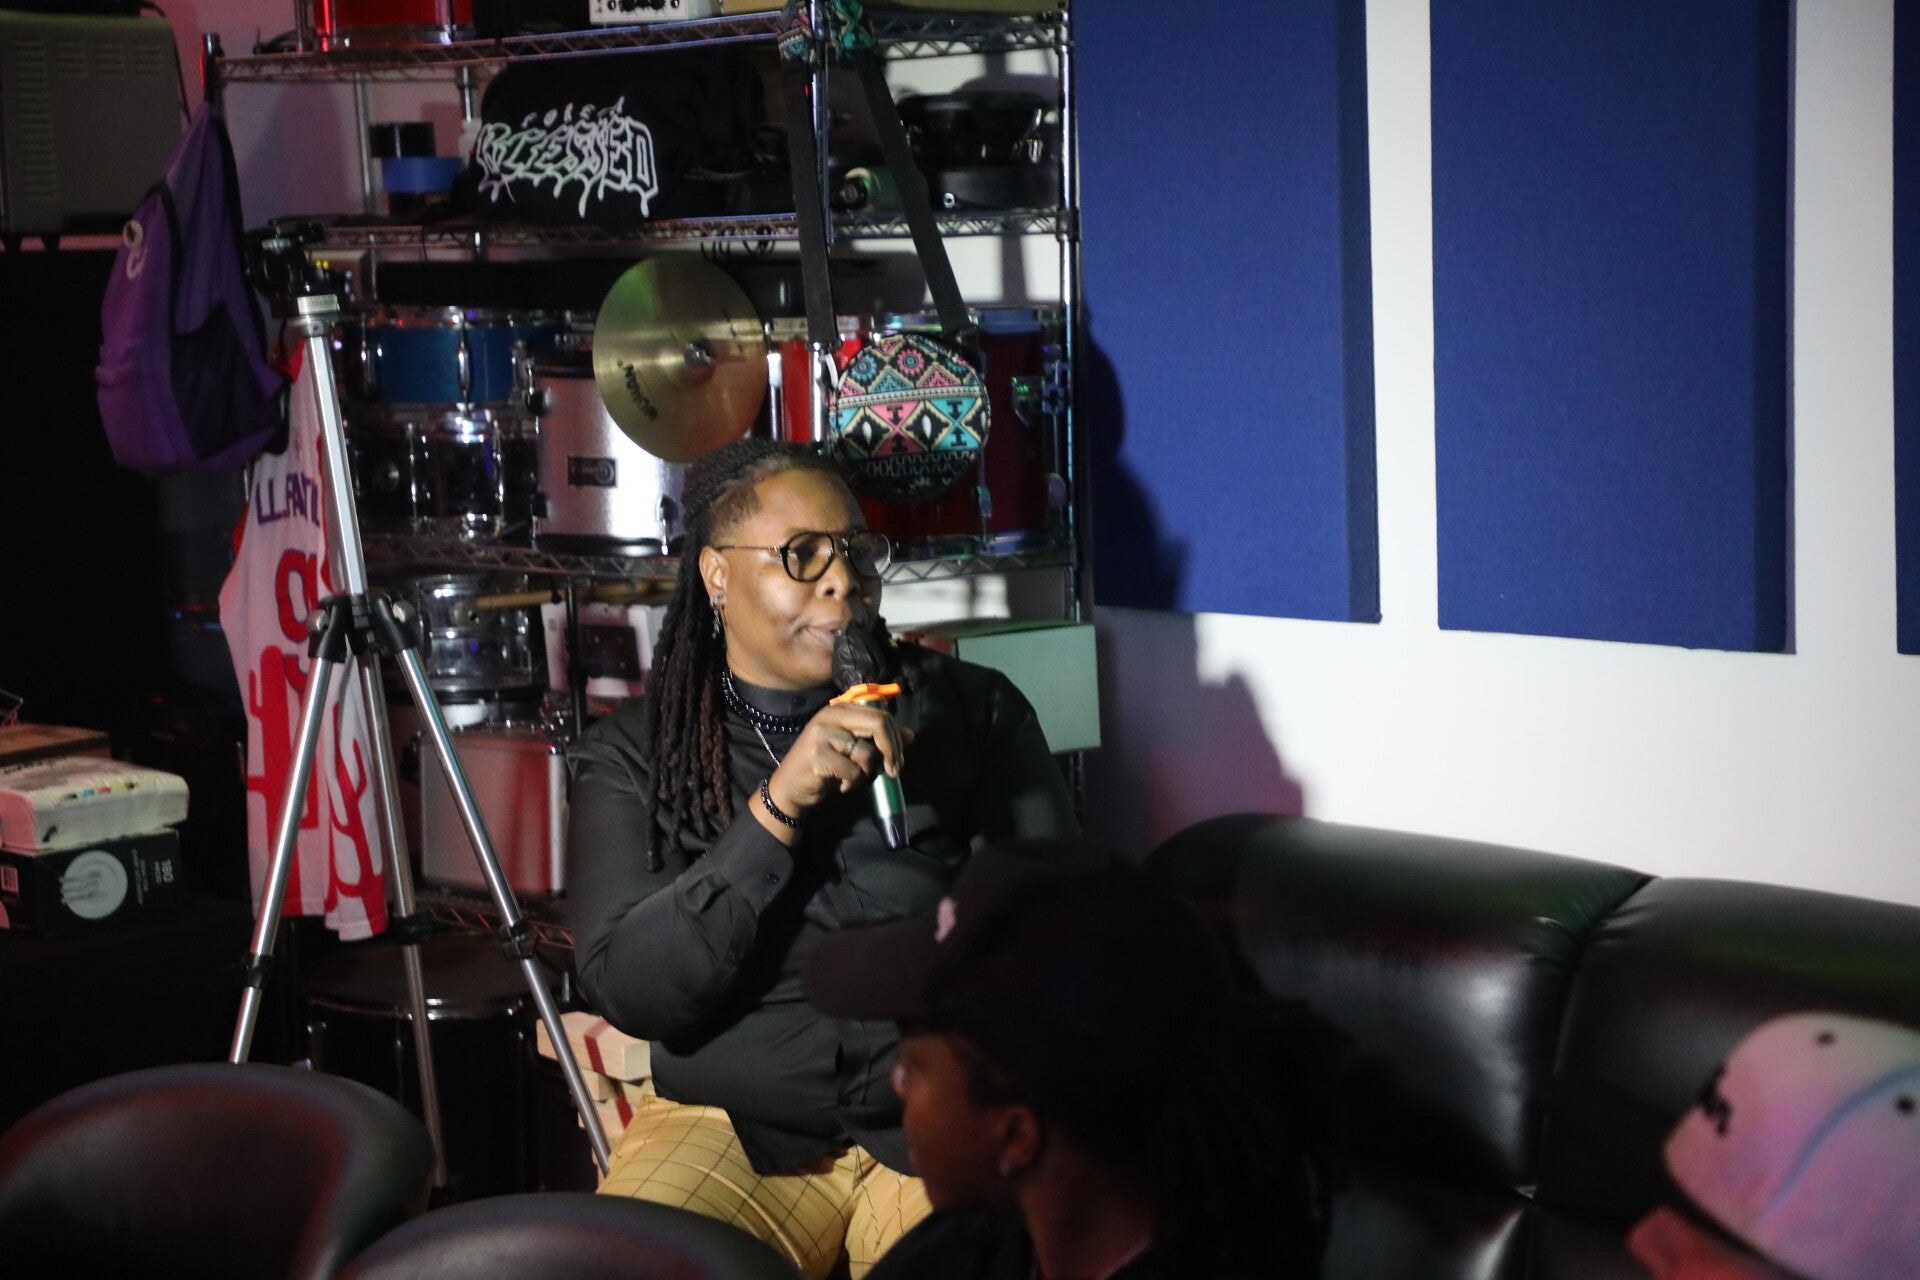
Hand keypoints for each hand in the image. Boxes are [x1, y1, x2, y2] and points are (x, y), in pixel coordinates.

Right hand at [765, 701, 912, 821]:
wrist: (790, 788)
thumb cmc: (824, 767)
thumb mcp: (853, 749)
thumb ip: (879, 740)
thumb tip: (911, 734)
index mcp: (841, 709)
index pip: (881, 715)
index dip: (896, 739)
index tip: (897, 760)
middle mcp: (830, 715)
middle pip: (879, 724)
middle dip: (892, 751)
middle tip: (892, 772)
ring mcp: (822, 734)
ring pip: (867, 753)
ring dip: (866, 774)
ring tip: (851, 779)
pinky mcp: (818, 755)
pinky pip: (854, 772)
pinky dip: (852, 784)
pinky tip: (839, 786)